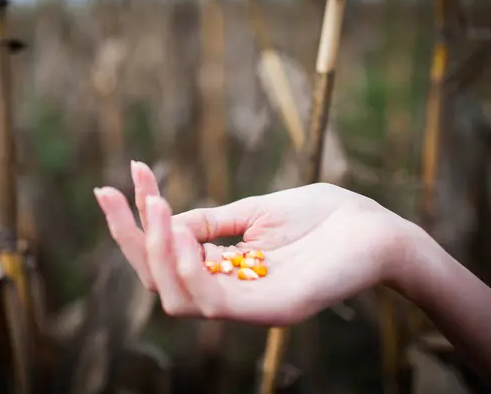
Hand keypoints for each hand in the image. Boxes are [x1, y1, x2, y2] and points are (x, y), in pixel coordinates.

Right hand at [94, 161, 412, 326]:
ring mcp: (249, 305)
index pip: (164, 258)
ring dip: (156, 250)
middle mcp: (229, 293)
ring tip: (156, 207)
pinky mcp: (270, 310)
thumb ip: (209, 221)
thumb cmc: (321, 215)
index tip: (120, 180)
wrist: (376, 227)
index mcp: (224, 271)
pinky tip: (180, 231)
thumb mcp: (252, 212)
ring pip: (176, 297)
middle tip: (114, 193)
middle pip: (158, 281)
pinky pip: (212, 302)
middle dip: (130, 237)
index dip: (135, 224)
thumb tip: (161, 217)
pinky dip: (188, 267)